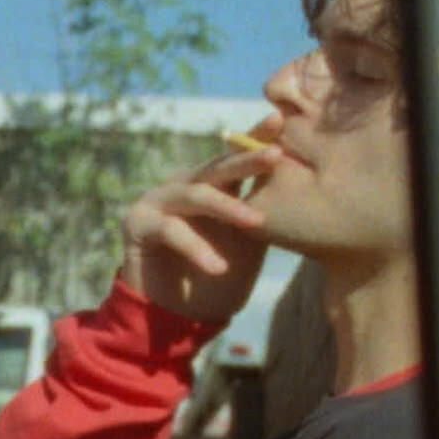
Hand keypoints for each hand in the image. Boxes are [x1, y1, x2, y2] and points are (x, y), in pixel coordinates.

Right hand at [120, 137, 281, 322]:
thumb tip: (301, 186)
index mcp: (209, 185)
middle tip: (276, 156)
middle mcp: (182, 185)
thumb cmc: (217, 277)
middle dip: (246, 159)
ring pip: (195, 194)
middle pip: (216, 167)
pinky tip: (218, 267)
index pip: (233, 157)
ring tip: (256, 223)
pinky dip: (196, 248)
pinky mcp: (137, 223)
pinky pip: (170, 230)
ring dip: (227, 207)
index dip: (254, 138)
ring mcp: (157, 200)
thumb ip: (262, 213)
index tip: (280, 121)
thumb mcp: (248, 244)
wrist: (177, 317)